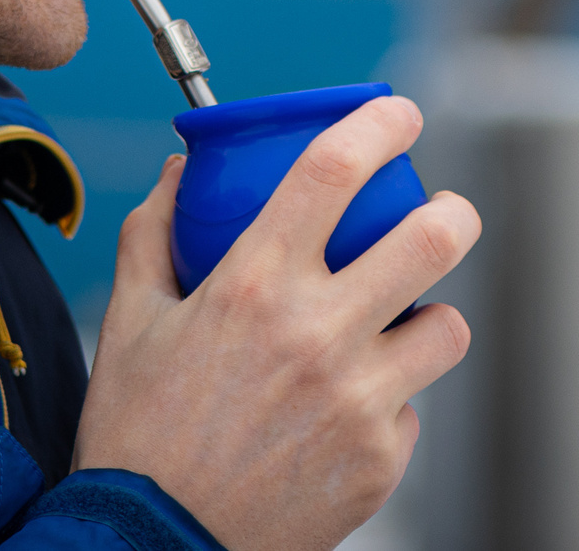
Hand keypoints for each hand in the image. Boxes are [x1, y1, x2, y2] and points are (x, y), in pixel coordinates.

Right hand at [72, 95, 480, 550]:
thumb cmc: (137, 440)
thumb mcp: (127, 324)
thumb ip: (153, 234)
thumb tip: (178, 173)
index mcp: (254, 286)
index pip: (335, 169)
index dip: (381, 124)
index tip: (400, 115)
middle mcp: (317, 336)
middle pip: (434, 237)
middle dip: (452, 210)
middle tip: (441, 212)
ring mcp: (358, 402)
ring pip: (449, 327)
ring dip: (428, 316)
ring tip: (397, 322)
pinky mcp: (379, 462)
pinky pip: (411, 410)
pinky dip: (387, 403)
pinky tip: (343, 413)